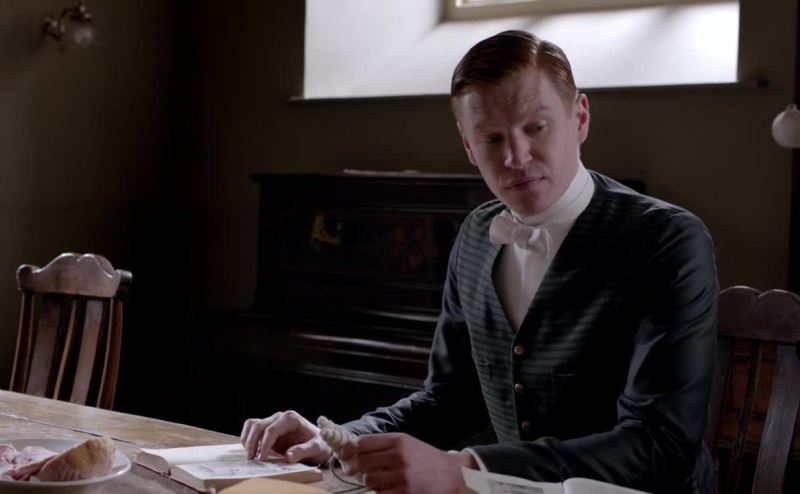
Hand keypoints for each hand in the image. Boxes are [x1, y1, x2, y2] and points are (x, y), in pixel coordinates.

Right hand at [240, 410, 332, 463]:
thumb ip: (303, 451)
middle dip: (252, 442)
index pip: (272, 429)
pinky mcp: (269, 430)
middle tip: (252, 459)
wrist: (320, 443)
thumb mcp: (316, 449)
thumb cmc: (319, 444)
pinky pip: (253, 429)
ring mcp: (273, 422)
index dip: (264, 444)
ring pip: (253, 425)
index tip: (262, 459)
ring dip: (248, 440)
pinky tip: (251, 451)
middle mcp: (280, 417)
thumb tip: (289, 456)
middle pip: (259, 425)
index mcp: (291, 418)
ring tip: (250, 456)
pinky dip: (248, 438)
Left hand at [343, 433, 476, 493]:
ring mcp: (402, 477)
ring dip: (370, 481)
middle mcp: (399, 456)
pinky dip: (381, 492)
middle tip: (357, 469)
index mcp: (398, 440)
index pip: (363, 442)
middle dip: (356, 466)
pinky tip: (389, 488)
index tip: (345, 455)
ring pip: (368, 480)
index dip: (350, 449)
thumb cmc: (425, 457)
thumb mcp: (406, 443)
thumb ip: (382, 444)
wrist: (451, 475)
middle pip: (362, 461)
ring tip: (381, 479)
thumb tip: (353, 450)